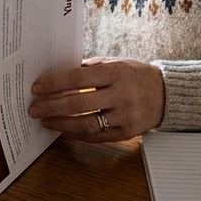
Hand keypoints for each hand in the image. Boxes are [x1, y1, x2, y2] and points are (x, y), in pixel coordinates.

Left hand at [27, 56, 164, 142]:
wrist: (167, 94)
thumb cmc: (136, 75)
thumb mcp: (115, 63)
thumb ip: (89, 68)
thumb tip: (59, 77)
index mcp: (116, 72)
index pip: (78, 77)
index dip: (55, 83)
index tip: (37, 87)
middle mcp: (121, 94)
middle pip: (79, 103)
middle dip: (52, 106)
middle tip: (34, 108)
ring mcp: (125, 116)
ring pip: (87, 124)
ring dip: (62, 124)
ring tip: (45, 121)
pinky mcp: (128, 132)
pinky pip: (98, 137)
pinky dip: (78, 135)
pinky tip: (64, 131)